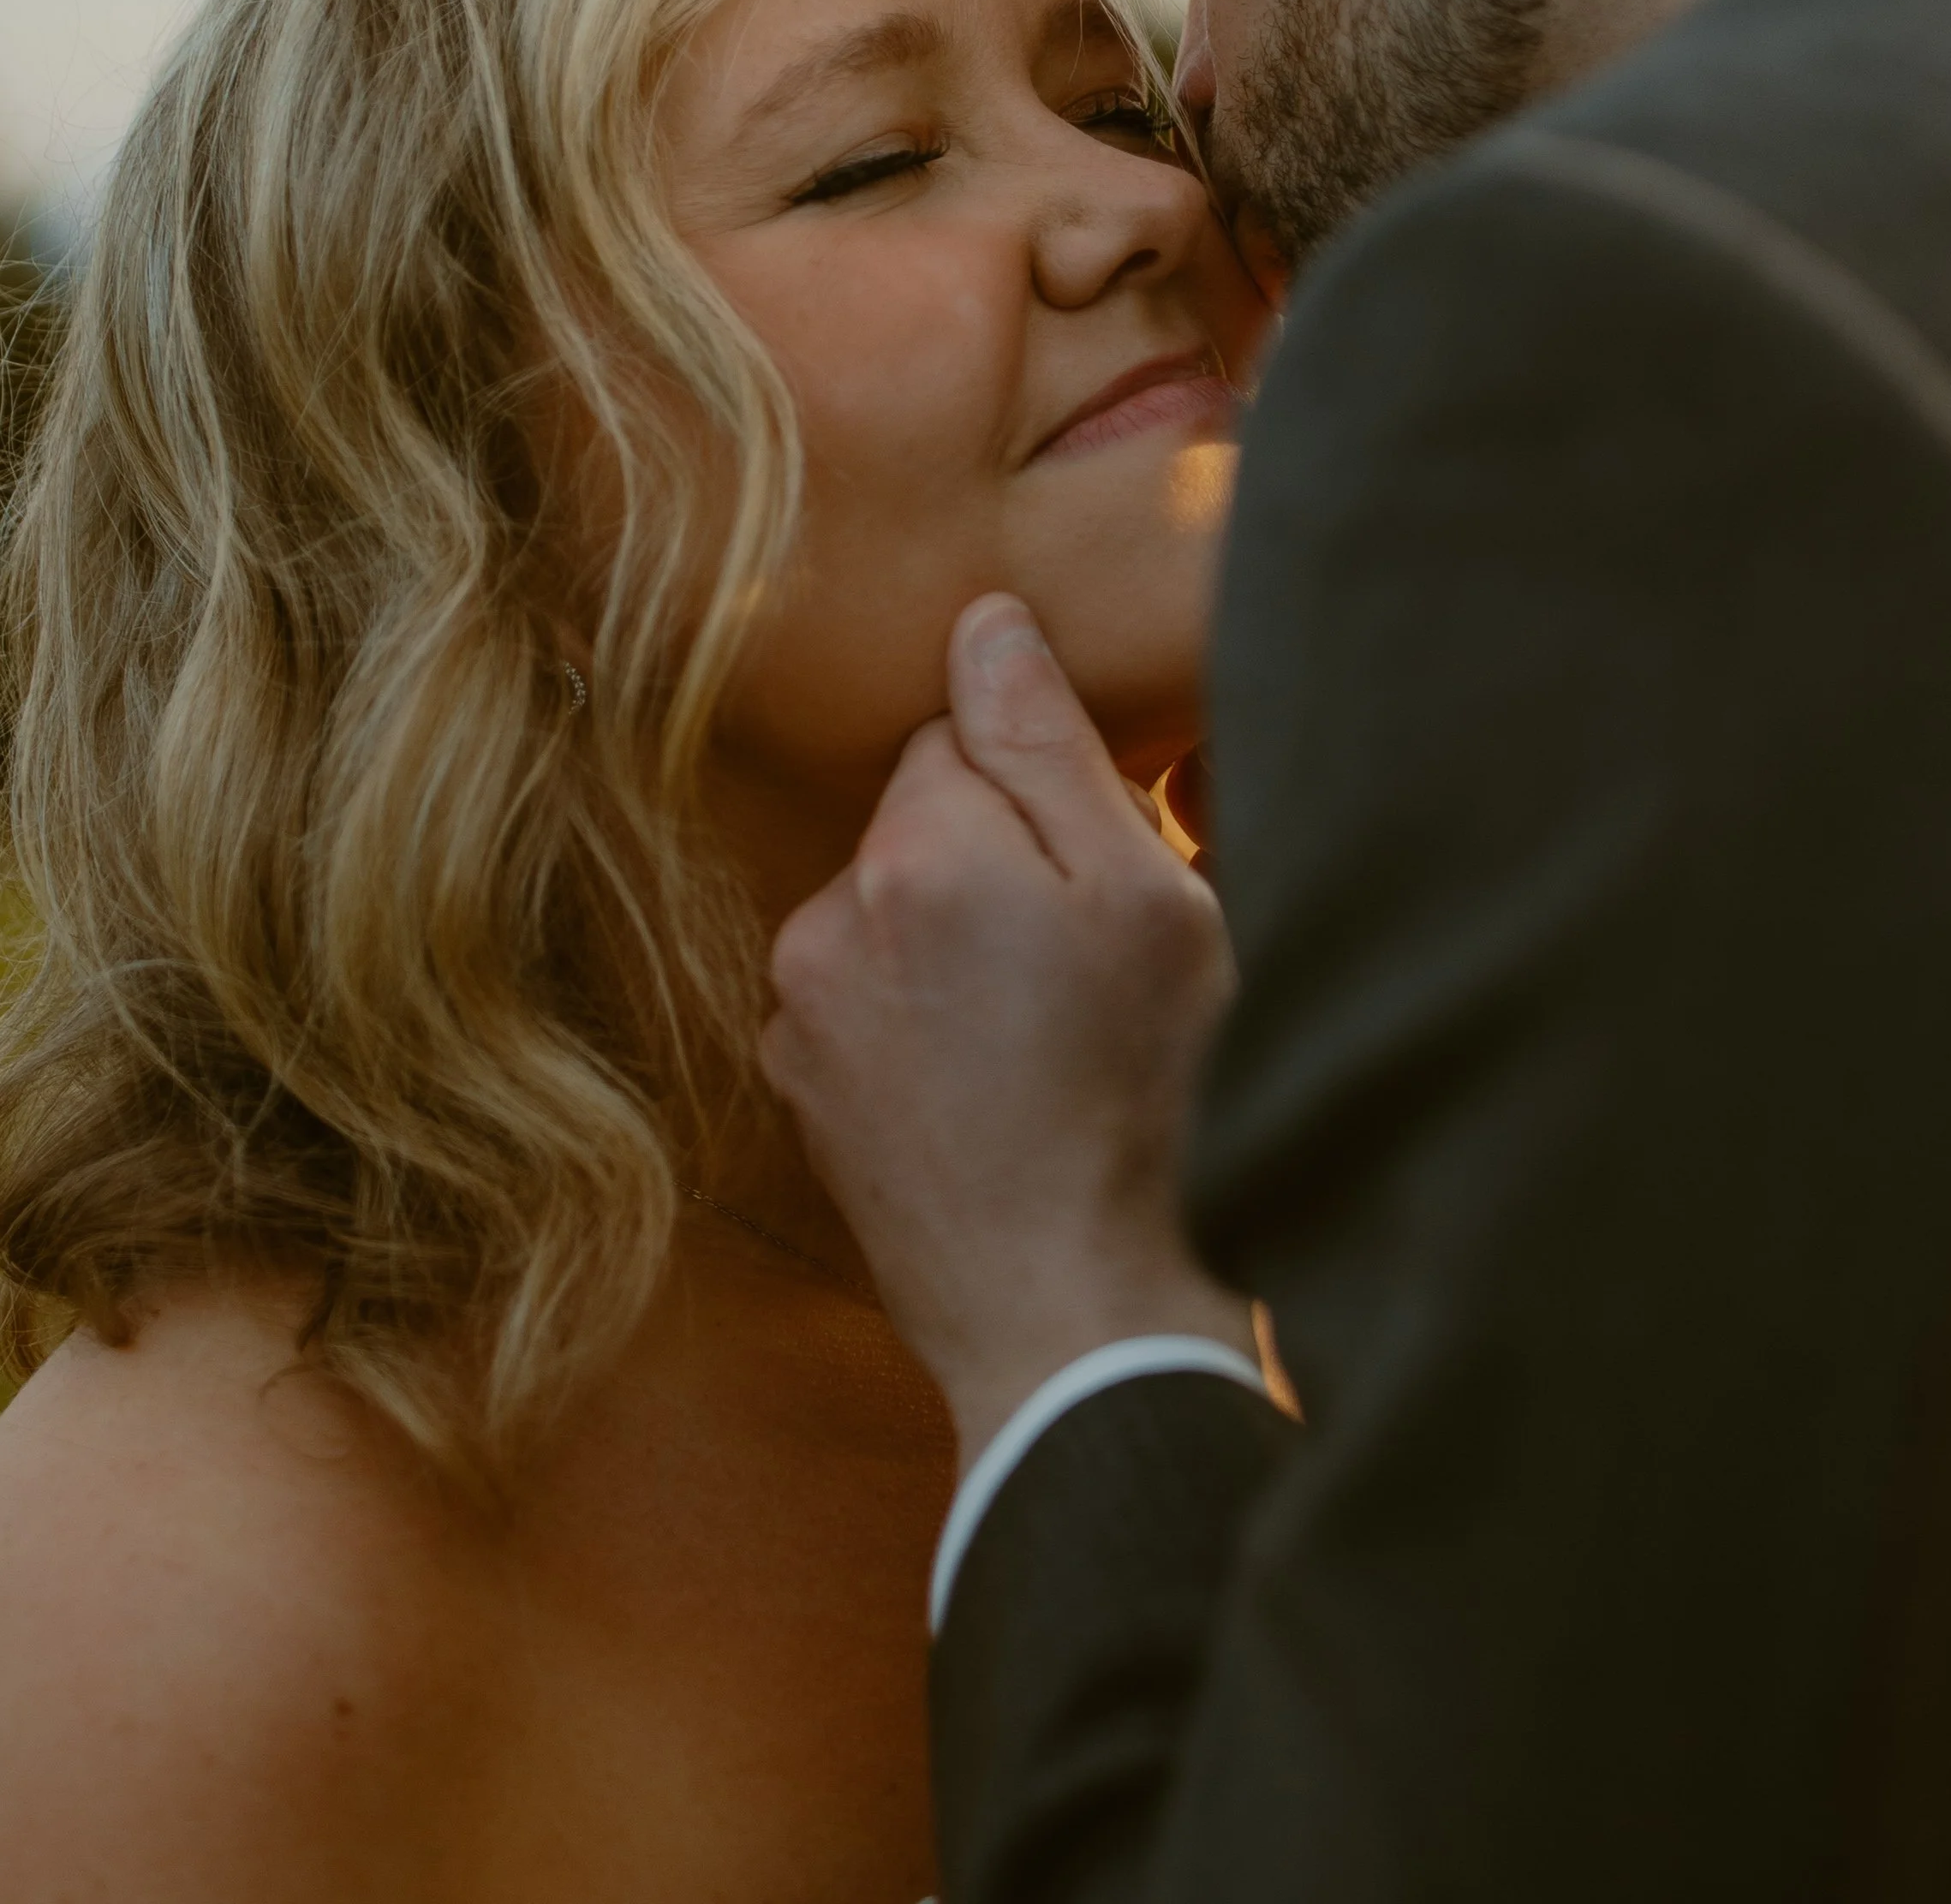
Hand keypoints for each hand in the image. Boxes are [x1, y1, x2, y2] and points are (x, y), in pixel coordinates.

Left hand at [761, 593, 1249, 1466]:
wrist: (1080, 1329)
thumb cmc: (1153, 1111)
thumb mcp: (1152, 906)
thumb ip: (1051, 747)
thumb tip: (984, 621)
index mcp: (921, 853)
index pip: (963, 727)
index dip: (1046, 790)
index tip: (1099, 870)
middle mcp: (827, 919)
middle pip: (919, 820)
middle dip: (994, 862)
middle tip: (1085, 965)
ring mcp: (799, 1015)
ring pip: (889, 911)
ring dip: (952, 943)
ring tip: (1043, 1043)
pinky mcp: (797, 1093)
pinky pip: (862, 998)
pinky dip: (917, 1021)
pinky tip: (993, 1093)